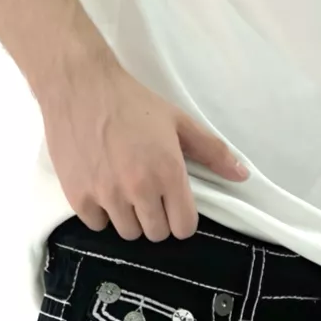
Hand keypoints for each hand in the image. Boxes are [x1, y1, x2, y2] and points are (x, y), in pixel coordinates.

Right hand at [38, 52, 249, 241]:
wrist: (79, 86)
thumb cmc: (130, 102)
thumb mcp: (177, 121)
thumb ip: (212, 151)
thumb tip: (242, 176)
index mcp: (167, 172)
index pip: (183, 228)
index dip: (181, 219)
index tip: (173, 206)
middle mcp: (139, 189)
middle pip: (156, 234)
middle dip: (156, 218)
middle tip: (147, 194)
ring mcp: (107, 196)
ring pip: (127, 233)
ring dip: (128, 218)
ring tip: (123, 190)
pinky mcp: (79, 197)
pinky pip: (97, 225)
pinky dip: (101, 213)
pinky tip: (101, 189)